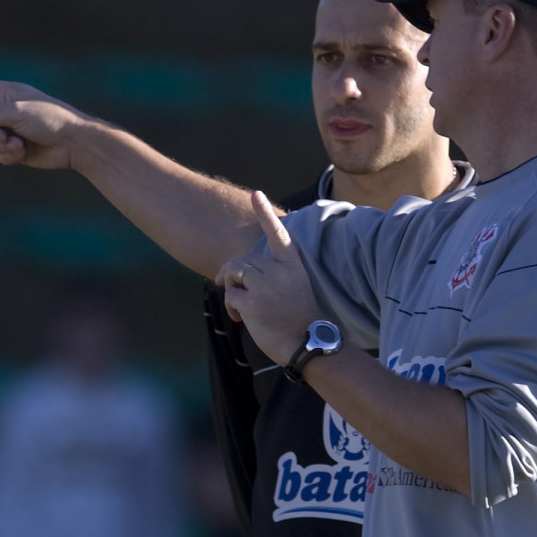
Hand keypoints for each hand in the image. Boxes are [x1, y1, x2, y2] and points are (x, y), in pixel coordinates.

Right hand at [0, 79, 84, 170]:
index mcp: (5, 93)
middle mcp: (6, 112)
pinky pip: (0, 156)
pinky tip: (23, 153)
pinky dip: (9, 156)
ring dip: (1, 147)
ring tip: (18, 144)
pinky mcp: (17, 150)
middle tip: (6, 136)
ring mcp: (11, 132)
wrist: (72, 142)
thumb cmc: (47, 118)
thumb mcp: (13, 112)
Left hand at [216, 192, 321, 364]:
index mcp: (292, 264)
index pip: (278, 234)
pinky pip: (230, 296)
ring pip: (234, 273)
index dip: (265, 213)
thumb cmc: (301, 320)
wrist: (310, 343)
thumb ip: (274, 276)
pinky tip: (240, 318)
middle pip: (243, 261)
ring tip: (238, 306)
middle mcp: (278, 271)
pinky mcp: (252, 303)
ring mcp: (264, 286)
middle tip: (226, 285)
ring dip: (230, 288)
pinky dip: (231, 306)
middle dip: (231, 273)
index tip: (256, 193)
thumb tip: (241, 275)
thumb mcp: (296, 287)